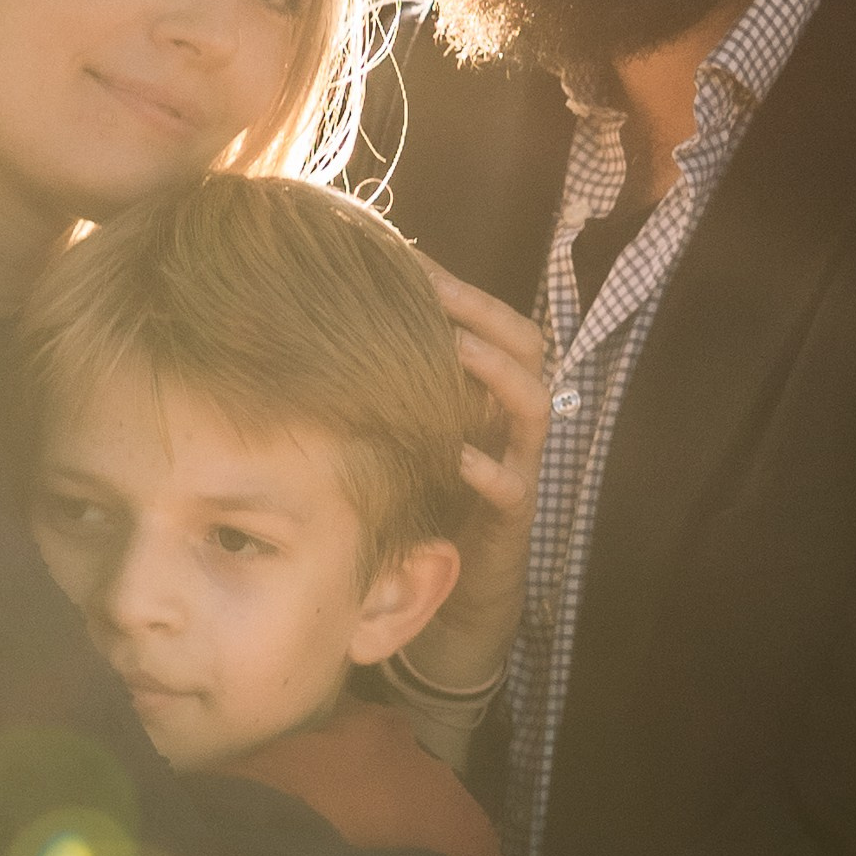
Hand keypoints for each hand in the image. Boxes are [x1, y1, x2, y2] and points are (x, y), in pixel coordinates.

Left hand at [415, 265, 548, 691]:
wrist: (455, 600)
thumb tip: (321, 329)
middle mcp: (510, 424)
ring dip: (496, 374)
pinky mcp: (513, 520)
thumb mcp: (404, 437)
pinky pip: (512, 485)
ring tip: (456, 349)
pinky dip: (486, 467)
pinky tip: (455, 456)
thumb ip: (389, 390)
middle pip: (527, 346)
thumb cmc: (422, 506)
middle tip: (436, 288)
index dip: (460, 286)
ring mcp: (519, 468)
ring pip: (533, 406)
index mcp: (487, 395)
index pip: (493, 321)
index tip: (408, 256)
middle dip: (484, 312)